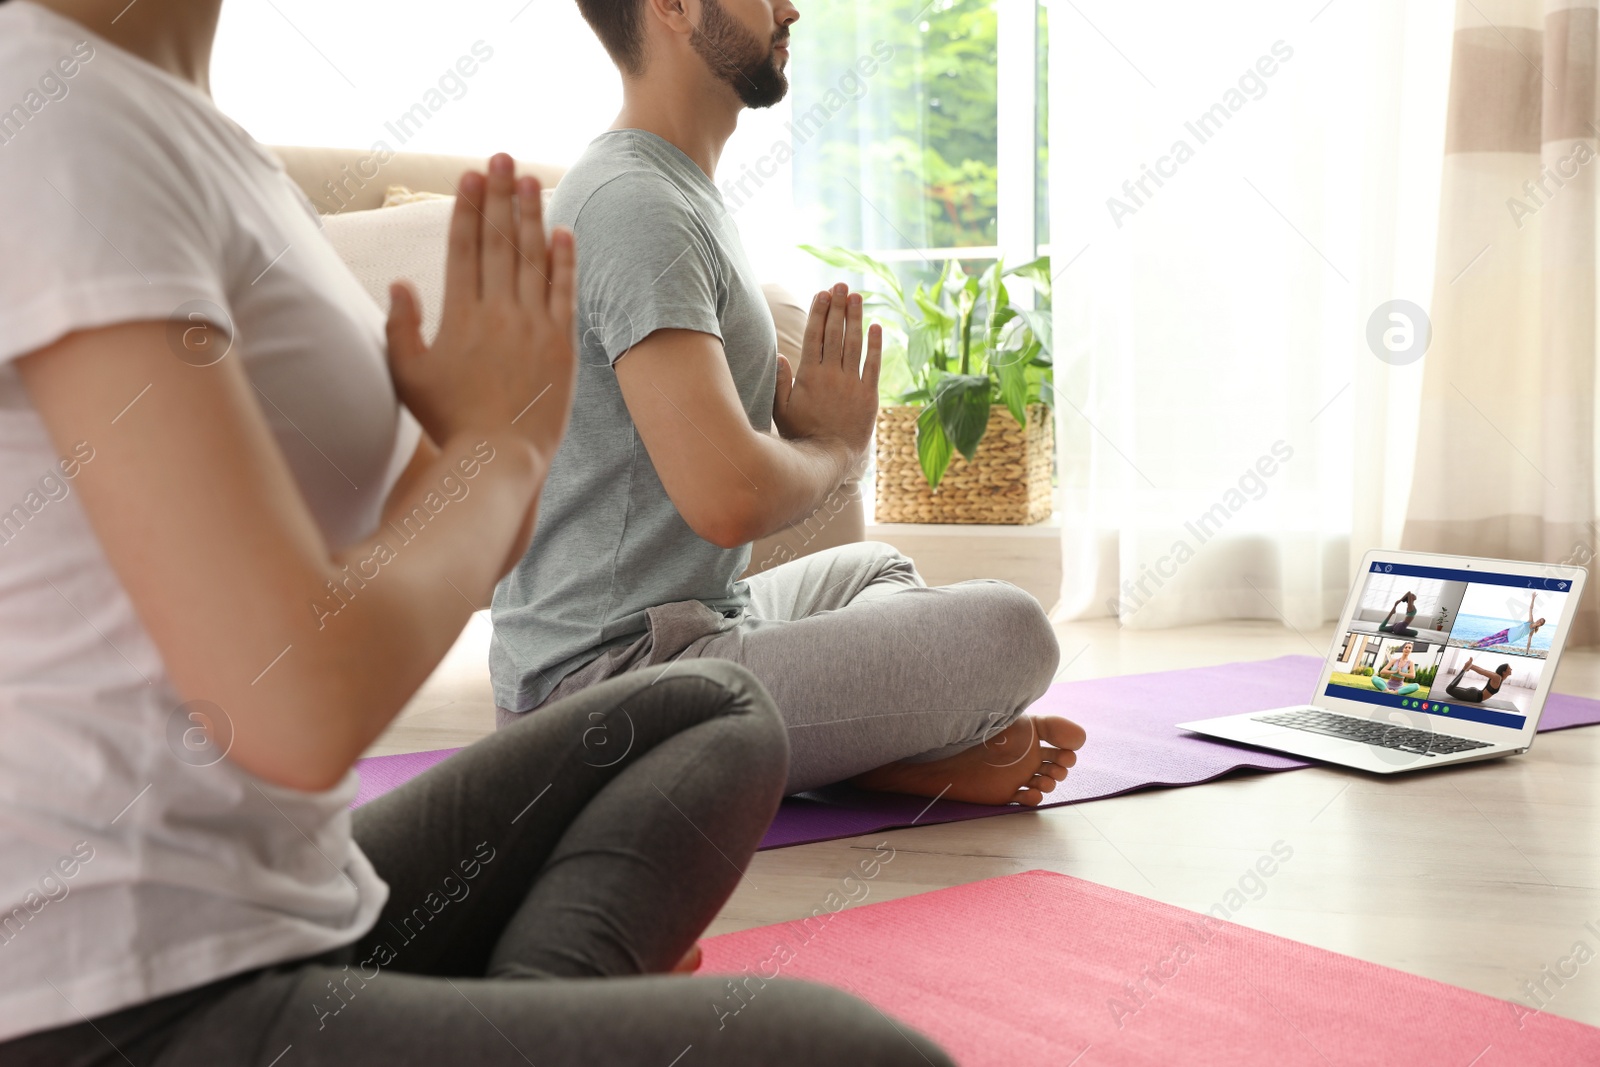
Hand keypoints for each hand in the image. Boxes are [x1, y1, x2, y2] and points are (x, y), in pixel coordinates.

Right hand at [385, 153, 575, 463]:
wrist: (499, 457)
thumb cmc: (448, 421)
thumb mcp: (408, 375)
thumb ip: (401, 327)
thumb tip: (400, 282)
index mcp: (459, 316)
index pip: (464, 249)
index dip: (468, 209)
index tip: (471, 176)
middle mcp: (497, 312)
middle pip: (499, 242)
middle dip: (500, 196)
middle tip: (501, 158)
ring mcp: (533, 326)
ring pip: (533, 259)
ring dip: (531, 215)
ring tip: (529, 179)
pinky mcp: (562, 344)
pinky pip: (564, 293)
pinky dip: (564, 260)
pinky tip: (563, 231)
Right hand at [773, 283, 880, 460]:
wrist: (827, 457)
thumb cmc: (800, 435)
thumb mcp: (781, 409)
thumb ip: (780, 382)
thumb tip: (780, 356)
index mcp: (809, 375)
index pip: (815, 335)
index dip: (820, 312)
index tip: (823, 293)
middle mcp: (831, 374)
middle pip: (835, 333)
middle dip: (838, 307)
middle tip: (841, 285)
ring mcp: (851, 384)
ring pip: (854, 344)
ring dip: (856, 318)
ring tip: (857, 297)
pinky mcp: (869, 395)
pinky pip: (873, 365)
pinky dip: (875, 345)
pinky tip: (876, 326)